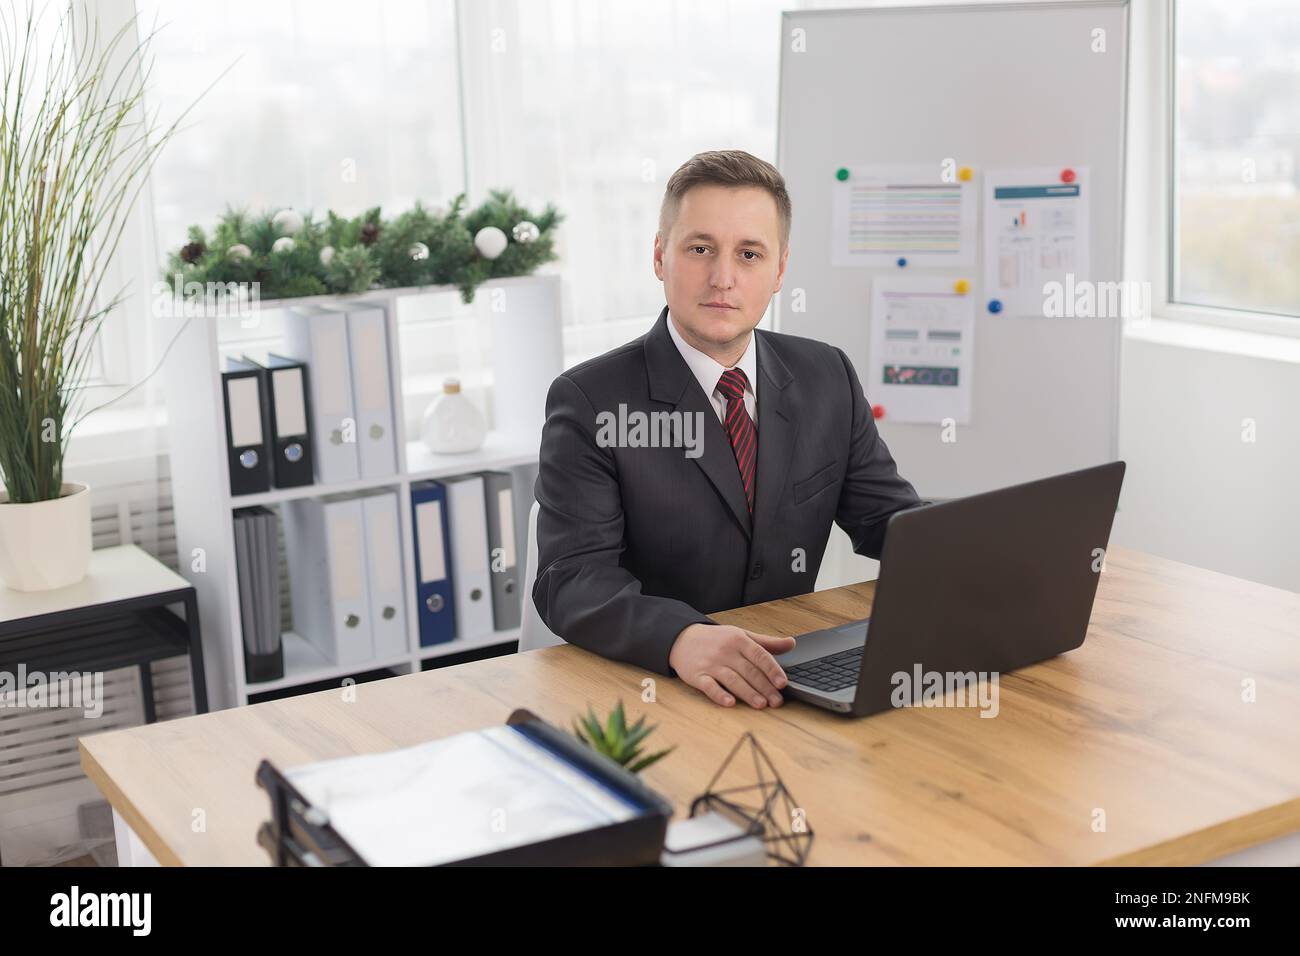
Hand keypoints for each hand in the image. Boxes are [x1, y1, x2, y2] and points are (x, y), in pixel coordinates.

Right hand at [668, 623, 796, 708]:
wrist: (682, 638)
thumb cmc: (716, 639)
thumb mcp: (741, 635)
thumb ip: (766, 642)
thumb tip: (791, 643)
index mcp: (739, 640)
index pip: (759, 655)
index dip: (772, 670)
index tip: (782, 683)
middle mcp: (725, 651)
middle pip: (748, 671)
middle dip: (764, 687)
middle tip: (777, 701)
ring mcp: (711, 664)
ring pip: (732, 679)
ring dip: (748, 693)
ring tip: (761, 705)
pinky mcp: (697, 675)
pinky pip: (709, 686)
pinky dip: (719, 695)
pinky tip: (730, 703)